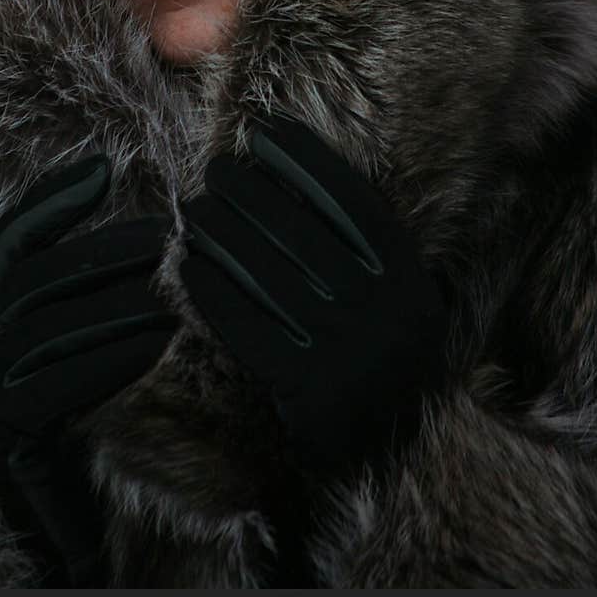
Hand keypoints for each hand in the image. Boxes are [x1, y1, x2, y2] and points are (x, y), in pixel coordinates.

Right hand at [0, 155, 176, 583]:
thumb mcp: (80, 354)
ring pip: (49, 328)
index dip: (52, 199)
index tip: (102, 167)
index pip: (13, 240)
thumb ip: (91, 301)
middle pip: (37, 278)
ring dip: (117, 304)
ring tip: (175, 293)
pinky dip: (110, 357)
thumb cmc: (77, 435)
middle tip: (168, 238)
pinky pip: (56, 383)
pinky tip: (157, 344)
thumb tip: (148, 233)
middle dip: (103, 251)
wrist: (49, 531)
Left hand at [179, 116, 448, 470]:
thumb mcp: (394, 304)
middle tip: (213, 169)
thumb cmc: (374, 364)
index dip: (306, 161)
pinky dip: (213, 292)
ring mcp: (348, 356)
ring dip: (222, 234)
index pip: (352, 203)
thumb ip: (366, 251)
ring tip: (191, 209)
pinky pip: (247, 327)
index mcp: (410, 284)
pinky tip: (186, 266)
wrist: (389, 464)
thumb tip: (295, 174)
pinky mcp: (306, 392)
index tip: (264, 132)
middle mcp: (386, 315)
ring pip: (268, 275)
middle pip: (302, 233)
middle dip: (250, 193)